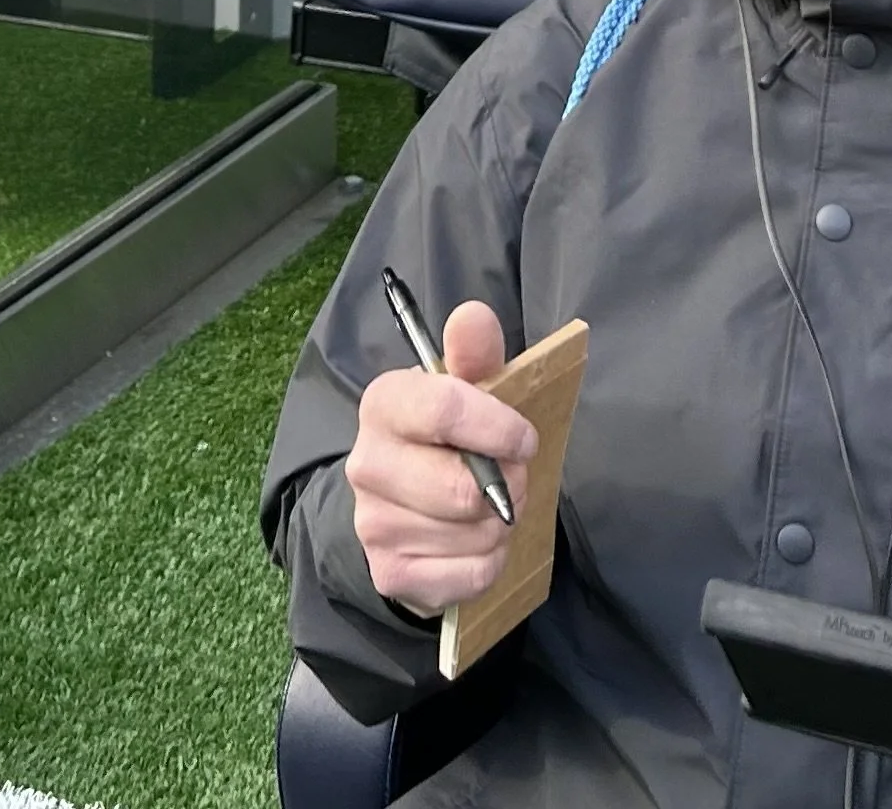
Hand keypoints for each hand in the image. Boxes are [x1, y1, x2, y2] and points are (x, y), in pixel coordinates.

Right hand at [347, 299, 537, 611]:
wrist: (405, 503)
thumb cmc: (450, 433)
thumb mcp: (467, 385)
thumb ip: (475, 351)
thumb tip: (472, 315)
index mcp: (385, 402)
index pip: (444, 410)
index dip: (498, 428)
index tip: (524, 439)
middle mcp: (366, 463)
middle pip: (460, 488)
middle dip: (507, 486)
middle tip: (512, 477)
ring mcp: (372, 524)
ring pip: (470, 533)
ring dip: (500, 523)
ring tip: (492, 506)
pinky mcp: (388, 574)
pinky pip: (468, 575)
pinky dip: (490, 561)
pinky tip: (476, 541)